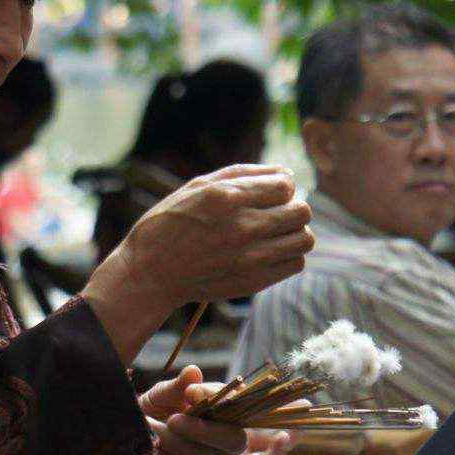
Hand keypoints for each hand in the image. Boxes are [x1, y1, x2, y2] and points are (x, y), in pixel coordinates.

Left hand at [78, 368, 298, 454]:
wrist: (126, 444)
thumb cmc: (155, 410)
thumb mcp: (165, 393)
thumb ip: (181, 385)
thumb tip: (193, 376)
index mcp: (236, 418)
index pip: (275, 423)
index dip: (291, 425)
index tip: (295, 421)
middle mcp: (232, 446)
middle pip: (239, 443)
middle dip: (206, 431)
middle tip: (175, 419)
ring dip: (183, 445)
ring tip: (157, 429)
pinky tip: (162, 454)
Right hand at [83, 165, 313, 360]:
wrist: (150, 273)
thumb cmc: (171, 223)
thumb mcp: (197, 185)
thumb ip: (243, 174)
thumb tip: (285, 172)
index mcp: (226, 198)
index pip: (286, 186)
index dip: (281, 187)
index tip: (268, 194)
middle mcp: (241, 227)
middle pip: (301, 211)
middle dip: (291, 207)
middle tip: (274, 213)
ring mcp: (249, 257)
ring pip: (305, 239)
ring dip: (294, 232)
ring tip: (274, 233)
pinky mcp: (253, 281)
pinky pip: (296, 264)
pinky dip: (288, 255)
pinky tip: (268, 252)